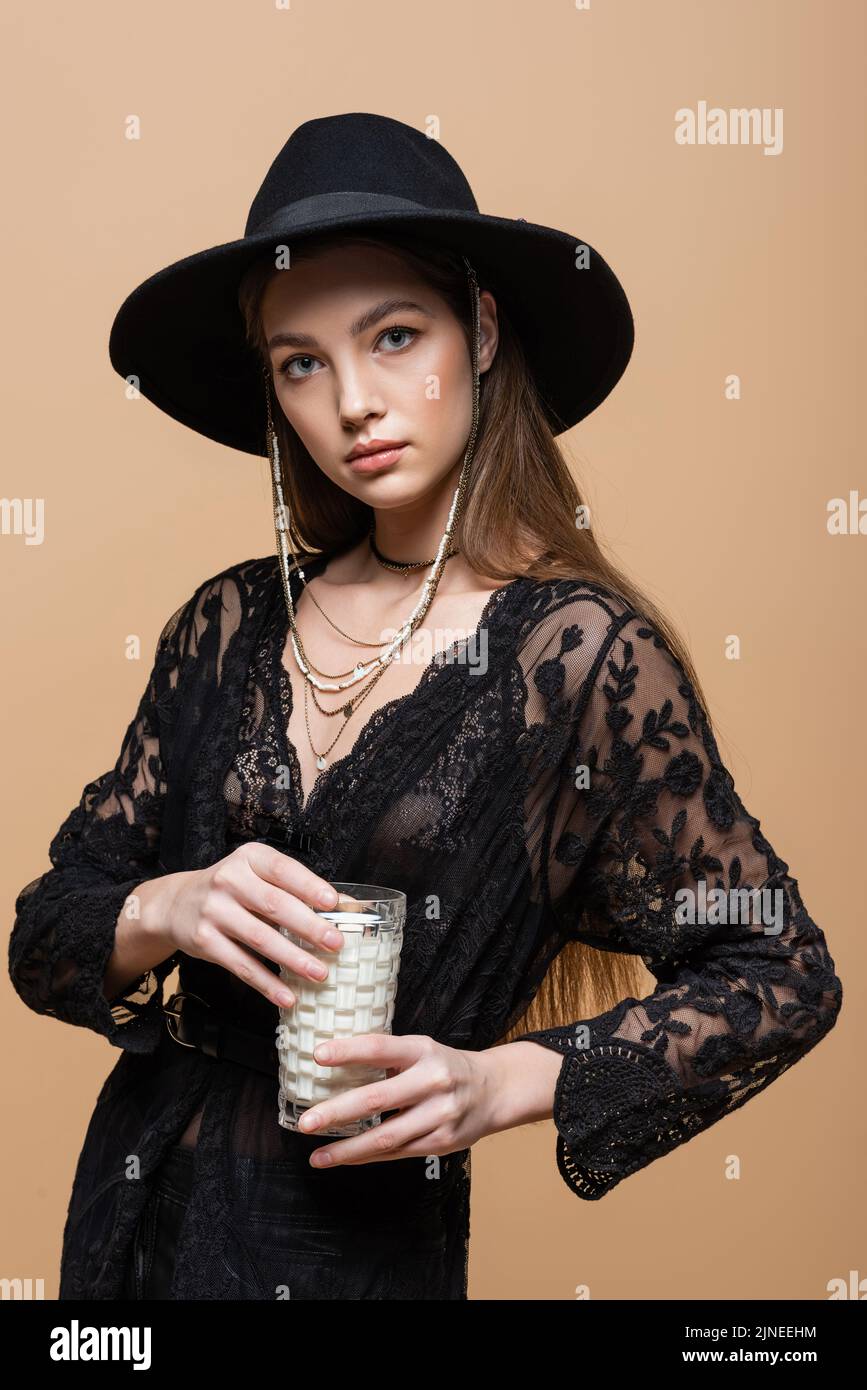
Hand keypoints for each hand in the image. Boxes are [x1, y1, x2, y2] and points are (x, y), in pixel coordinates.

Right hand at [156, 843, 344, 1006]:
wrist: (177, 903)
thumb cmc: (231, 889)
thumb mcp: (258, 875)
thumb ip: (295, 888)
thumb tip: (346, 906)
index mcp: (249, 858)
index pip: (282, 869)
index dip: (308, 886)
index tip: (333, 902)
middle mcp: (228, 880)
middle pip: (274, 905)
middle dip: (308, 926)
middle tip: (335, 943)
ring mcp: (214, 911)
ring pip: (260, 938)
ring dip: (293, 959)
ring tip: (319, 972)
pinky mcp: (204, 941)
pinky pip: (241, 965)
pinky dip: (266, 983)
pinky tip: (286, 995)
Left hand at [295, 1033, 499, 1166]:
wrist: (493, 1091)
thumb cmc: (445, 1067)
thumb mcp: (421, 1050)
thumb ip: (388, 1058)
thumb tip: (334, 1064)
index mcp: (422, 1051)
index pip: (379, 1047)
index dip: (348, 1051)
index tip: (318, 1055)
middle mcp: (432, 1081)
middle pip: (377, 1098)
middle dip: (337, 1112)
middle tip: (307, 1122)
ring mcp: (439, 1114)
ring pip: (386, 1136)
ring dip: (347, 1149)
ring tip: (318, 1156)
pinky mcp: (442, 1142)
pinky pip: (398, 1153)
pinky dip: (367, 1157)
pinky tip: (346, 1158)